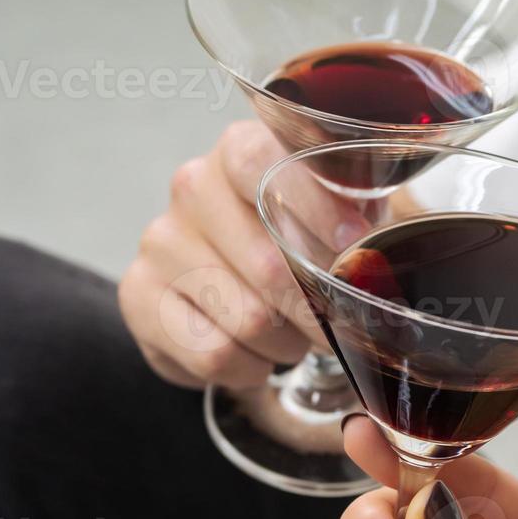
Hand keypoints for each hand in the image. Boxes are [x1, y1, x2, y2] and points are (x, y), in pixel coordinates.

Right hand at [118, 120, 368, 387]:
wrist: (227, 279)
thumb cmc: (297, 238)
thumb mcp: (340, 212)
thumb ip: (361, 212)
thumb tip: (378, 252)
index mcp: (239, 151)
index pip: (260, 164)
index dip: (312, 206)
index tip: (355, 244)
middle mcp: (192, 188)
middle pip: (266, 263)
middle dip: (318, 311)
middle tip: (340, 328)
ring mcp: (160, 242)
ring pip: (247, 318)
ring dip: (287, 343)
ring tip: (293, 338)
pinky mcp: (139, 295)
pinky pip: (214, 353)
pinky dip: (250, 368)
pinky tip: (256, 355)